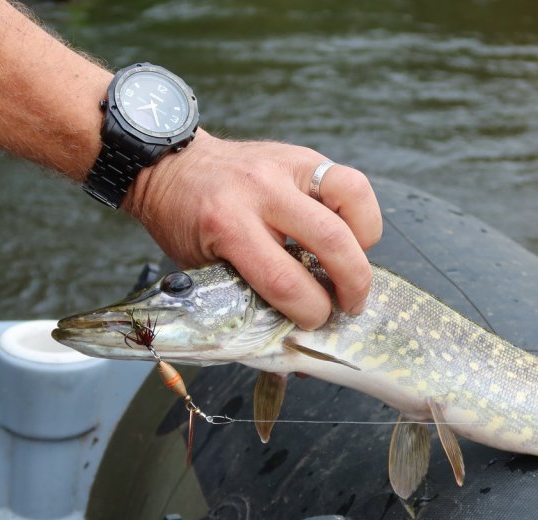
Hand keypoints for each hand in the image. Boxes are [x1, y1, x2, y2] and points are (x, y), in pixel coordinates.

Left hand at [128, 130, 382, 329]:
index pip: (284, 280)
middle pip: (330, 240)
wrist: (172, 165)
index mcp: (226, 225)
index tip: (313, 321)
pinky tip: (347, 234)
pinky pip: (348, 182)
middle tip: (350, 305)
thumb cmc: (183, 223)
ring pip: (352, 196)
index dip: (309, 311)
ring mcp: (285, 166)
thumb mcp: (203, 267)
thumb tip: (291, 345)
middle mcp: (260, 191)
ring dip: (365, 239)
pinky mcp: (301, 156)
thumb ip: (247, 299)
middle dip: (352, 283)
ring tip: (354, 263)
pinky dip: (358, 213)